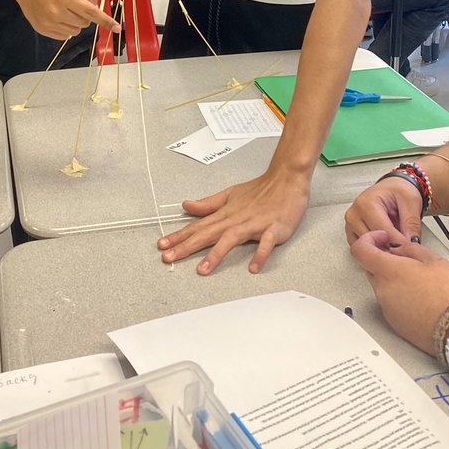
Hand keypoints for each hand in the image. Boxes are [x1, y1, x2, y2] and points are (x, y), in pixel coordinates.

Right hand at [10, 0, 120, 41]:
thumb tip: (96, 5)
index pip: (91, 12)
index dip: (106, 20)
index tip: (117, 28)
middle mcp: (57, 12)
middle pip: (85, 22)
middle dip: (86, 15)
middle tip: (75, 3)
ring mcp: (48, 23)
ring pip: (75, 31)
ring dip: (77, 22)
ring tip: (65, 9)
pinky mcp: (42, 29)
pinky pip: (64, 35)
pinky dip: (66, 28)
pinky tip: (58, 16)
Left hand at [156, 168, 311, 274]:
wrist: (287, 179)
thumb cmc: (260, 189)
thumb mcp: (230, 194)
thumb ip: (208, 204)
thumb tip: (187, 206)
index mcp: (225, 213)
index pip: (198, 226)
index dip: (179, 236)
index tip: (161, 245)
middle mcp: (236, 219)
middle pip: (207, 234)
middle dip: (186, 246)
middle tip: (168, 257)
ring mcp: (254, 224)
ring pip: (231, 239)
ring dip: (216, 254)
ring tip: (202, 269)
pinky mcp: (273, 229)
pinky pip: (266, 243)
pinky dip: (260, 254)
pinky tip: (253, 267)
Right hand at [344, 176, 423, 244]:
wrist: (391, 188)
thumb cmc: (397, 190)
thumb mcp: (411, 201)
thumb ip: (412, 223)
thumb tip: (411, 244)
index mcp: (366, 203)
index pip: (383, 232)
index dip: (400, 243)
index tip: (411, 248)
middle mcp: (354, 214)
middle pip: (373, 242)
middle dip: (391, 248)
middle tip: (406, 249)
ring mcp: (351, 224)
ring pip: (366, 248)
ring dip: (383, 250)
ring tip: (397, 246)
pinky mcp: (352, 232)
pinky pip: (362, 250)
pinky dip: (375, 250)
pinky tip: (387, 245)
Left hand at [351, 231, 448, 353]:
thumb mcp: (434, 260)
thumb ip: (409, 249)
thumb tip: (398, 249)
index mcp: (389, 271)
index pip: (360, 250)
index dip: (368, 239)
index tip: (381, 238)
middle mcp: (382, 290)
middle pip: (371, 268)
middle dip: (385, 261)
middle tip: (407, 261)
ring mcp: (387, 309)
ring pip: (382, 287)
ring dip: (394, 281)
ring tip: (420, 283)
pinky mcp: (394, 324)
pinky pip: (390, 304)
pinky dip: (399, 298)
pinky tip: (420, 299)